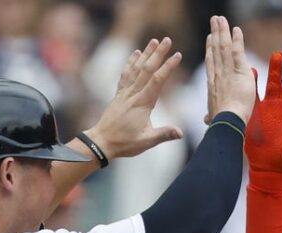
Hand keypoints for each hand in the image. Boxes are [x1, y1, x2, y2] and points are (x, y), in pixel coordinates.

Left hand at [87, 37, 183, 159]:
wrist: (101, 142)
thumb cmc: (124, 143)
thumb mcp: (146, 142)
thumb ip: (164, 134)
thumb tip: (180, 133)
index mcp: (142, 104)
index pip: (157, 81)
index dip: (168, 67)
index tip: (178, 55)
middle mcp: (133, 95)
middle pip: (147, 69)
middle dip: (158, 54)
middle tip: (168, 39)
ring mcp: (125, 93)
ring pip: (136, 69)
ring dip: (146, 54)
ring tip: (154, 41)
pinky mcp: (119, 94)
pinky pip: (126, 74)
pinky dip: (131, 62)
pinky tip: (136, 53)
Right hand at [204, 15, 254, 123]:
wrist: (227, 123)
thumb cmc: (220, 125)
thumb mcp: (213, 118)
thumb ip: (210, 115)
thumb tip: (206, 119)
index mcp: (212, 84)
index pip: (211, 62)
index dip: (210, 48)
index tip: (210, 38)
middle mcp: (217, 74)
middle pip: (215, 49)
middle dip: (215, 33)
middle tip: (215, 20)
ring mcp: (227, 71)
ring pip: (224, 46)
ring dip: (223, 31)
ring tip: (221, 18)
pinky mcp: (238, 71)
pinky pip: (237, 51)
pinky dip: (237, 39)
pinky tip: (236, 29)